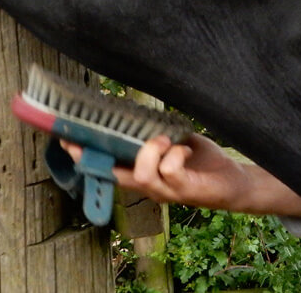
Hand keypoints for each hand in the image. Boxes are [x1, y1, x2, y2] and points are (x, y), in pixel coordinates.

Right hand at [61, 133, 300, 218]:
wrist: (233, 182)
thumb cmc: (202, 162)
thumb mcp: (175, 143)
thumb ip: (156, 133)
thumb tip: (140, 110)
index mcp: (141, 173)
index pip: (106, 166)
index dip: (85, 154)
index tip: (67, 137)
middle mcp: (148, 186)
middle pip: (113, 173)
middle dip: (102, 153)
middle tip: (100, 132)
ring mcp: (164, 191)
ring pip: (141, 174)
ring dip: (151, 150)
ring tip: (164, 139)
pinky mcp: (183, 190)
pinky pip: (169, 172)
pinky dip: (174, 154)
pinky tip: (184, 149)